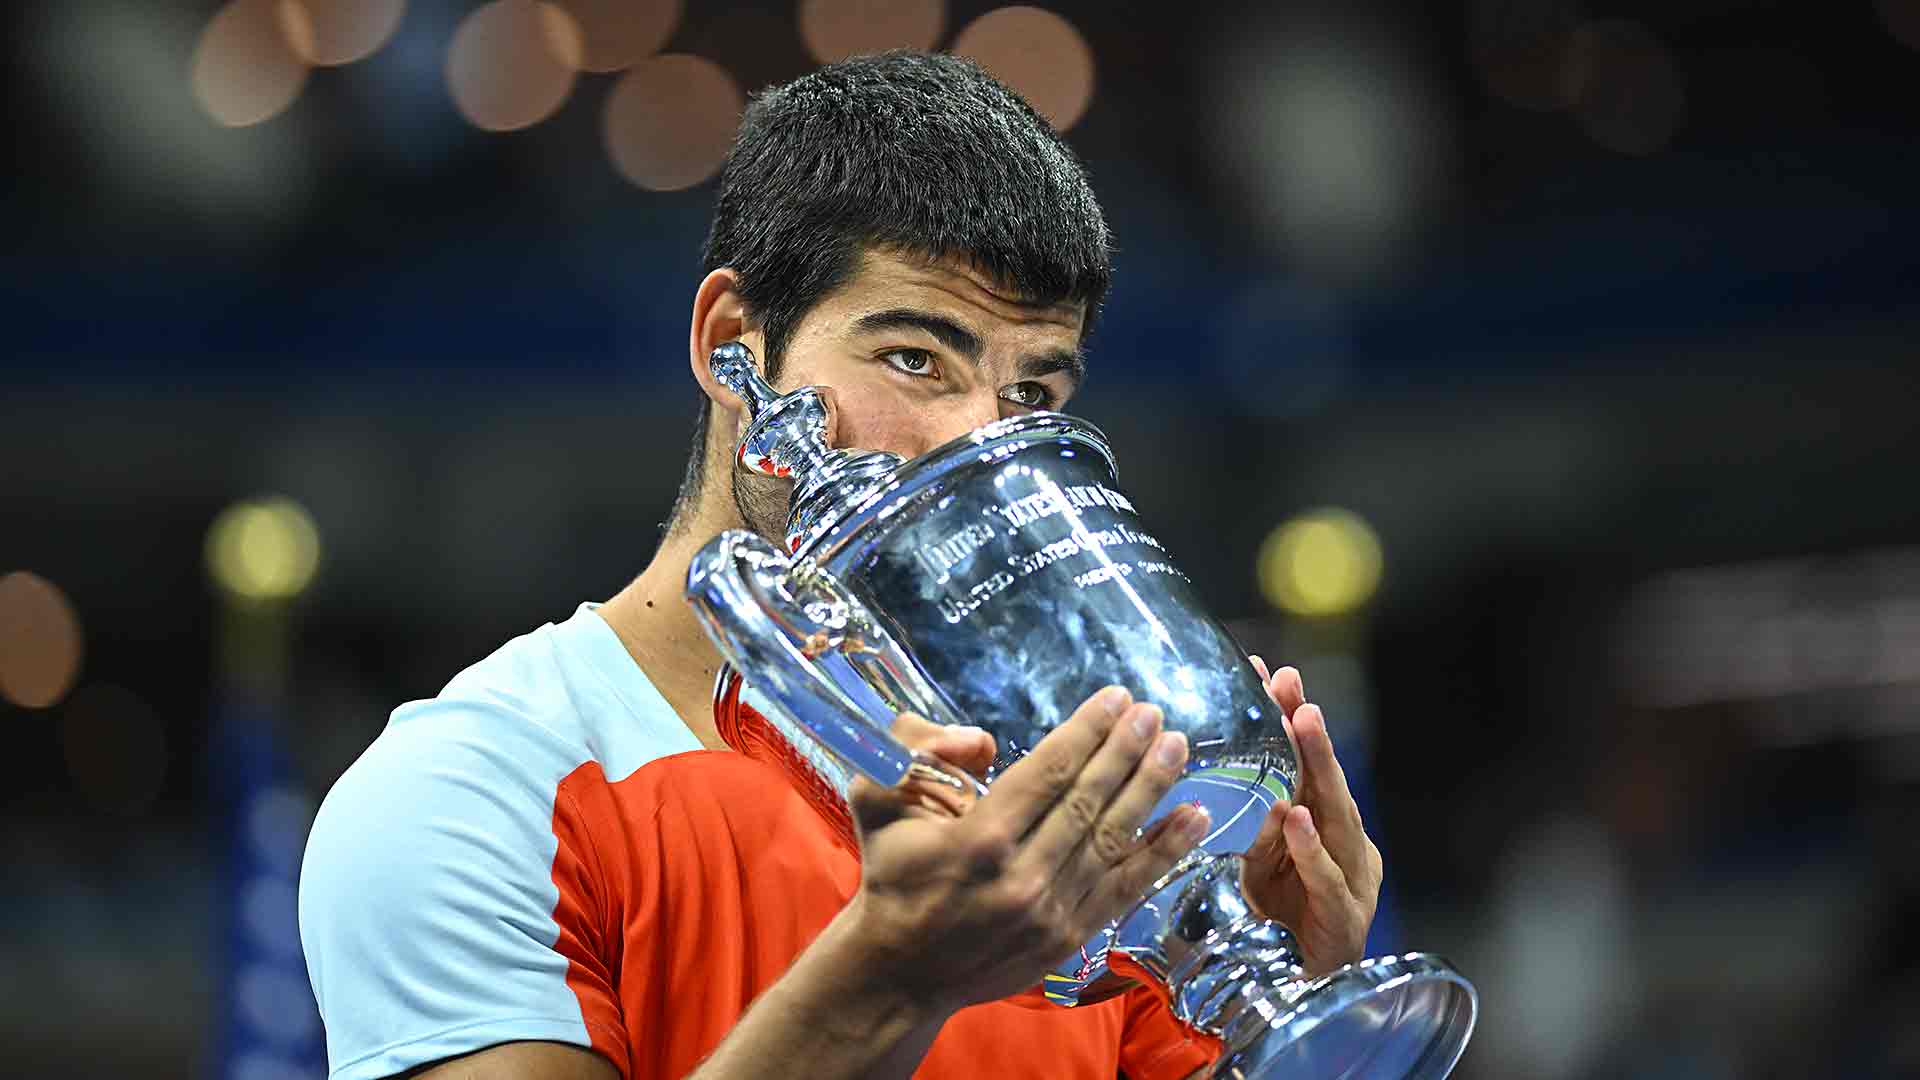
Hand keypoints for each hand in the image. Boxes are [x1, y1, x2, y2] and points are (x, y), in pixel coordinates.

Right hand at [841, 687, 1210, 1013]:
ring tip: (1177, 746)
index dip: (1086, 731)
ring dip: (1151, 789)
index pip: (1047, 772)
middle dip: (1125, 751)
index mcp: (977, 840)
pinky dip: (1164, 851)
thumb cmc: (891, 874)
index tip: (1115, 698)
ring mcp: (1050, 912)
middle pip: (1088, 801)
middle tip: (1153, 712)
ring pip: (1113, 840)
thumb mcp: (877, 798)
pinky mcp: (1069, 938)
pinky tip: (1193, 816)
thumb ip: (914, 751)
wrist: (899, 972)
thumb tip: (984, 742)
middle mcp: (1021, 877)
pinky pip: (1126, 887)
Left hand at [1238, 658, 1382, 976]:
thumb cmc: (1282, 919)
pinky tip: (1296, 820)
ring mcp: (1352, 877)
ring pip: (1337, 816)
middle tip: (1290, 685)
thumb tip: (1210, 763)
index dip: (1287, 716)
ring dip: (1318, 769)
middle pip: (1324, 777)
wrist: (1304, 989)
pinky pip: (1327, 877)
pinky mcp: (1345, 916)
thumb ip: (1249, 816)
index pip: (1302, 762)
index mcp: (1321, 824)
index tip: (1265, 670)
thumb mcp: (1256, 858)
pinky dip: (1311, 848)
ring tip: (1302, 725)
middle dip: (1307, 729)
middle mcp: (1345, 841)